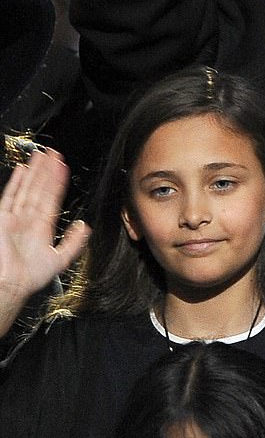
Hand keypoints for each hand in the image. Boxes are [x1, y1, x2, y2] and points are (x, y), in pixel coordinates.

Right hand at [0, 148, 90, 335]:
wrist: (11, 284)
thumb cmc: (30, 276)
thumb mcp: (60, 259)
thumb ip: (73, 243)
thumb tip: (84, 226)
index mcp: (42, 227)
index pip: (51, 199)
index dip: (57, 183)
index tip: (63, 168)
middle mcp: (29, 219)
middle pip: (39, 189)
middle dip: (47, 171)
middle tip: (54, 153)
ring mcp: (15, 217)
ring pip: (27, 189)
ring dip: (35, 172)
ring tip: (42, 155)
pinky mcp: (3, 218)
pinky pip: (10, 197)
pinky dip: (16, 184)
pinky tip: (23, 171)